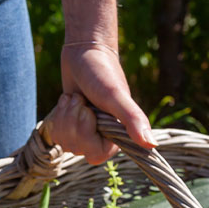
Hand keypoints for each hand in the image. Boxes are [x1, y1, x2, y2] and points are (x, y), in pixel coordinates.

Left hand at [46, 44, 155, 163]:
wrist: (84, 53)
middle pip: (76, 148)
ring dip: (64, 116)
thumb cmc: (102, 73)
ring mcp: (85, 133)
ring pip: (64, 142)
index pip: (94, 155)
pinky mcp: (70, 126)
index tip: (89, 112)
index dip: (85, 135)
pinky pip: (56, 135)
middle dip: (72, 121)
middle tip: (82, 101)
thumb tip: (152, 145)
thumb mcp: (116, 97)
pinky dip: (58, 116)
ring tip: (76, 99)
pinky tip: (68, 101)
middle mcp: (102, 138)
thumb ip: (134, 120)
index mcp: (117, 136)